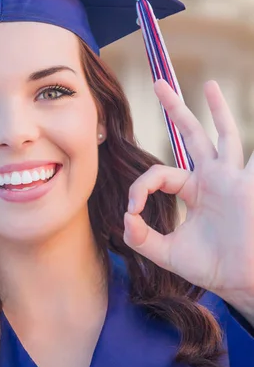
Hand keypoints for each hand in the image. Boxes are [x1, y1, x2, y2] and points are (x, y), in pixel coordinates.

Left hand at [123, 79, 253, 316]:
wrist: (239, 282)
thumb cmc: (210, 267)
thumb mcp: (167, 253)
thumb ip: (142, 238)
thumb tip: (124, 219)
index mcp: (192, 190)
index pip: (159, 173)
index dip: (140, 187)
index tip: (133, 210)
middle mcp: (211, 178)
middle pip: (191, 135)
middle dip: (175, 110)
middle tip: (158, 84)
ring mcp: (230, 178)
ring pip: (223, 136)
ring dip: (217, 110)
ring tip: (209, 85)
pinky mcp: (245, 185)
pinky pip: (251, 158)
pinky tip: (253, 124)